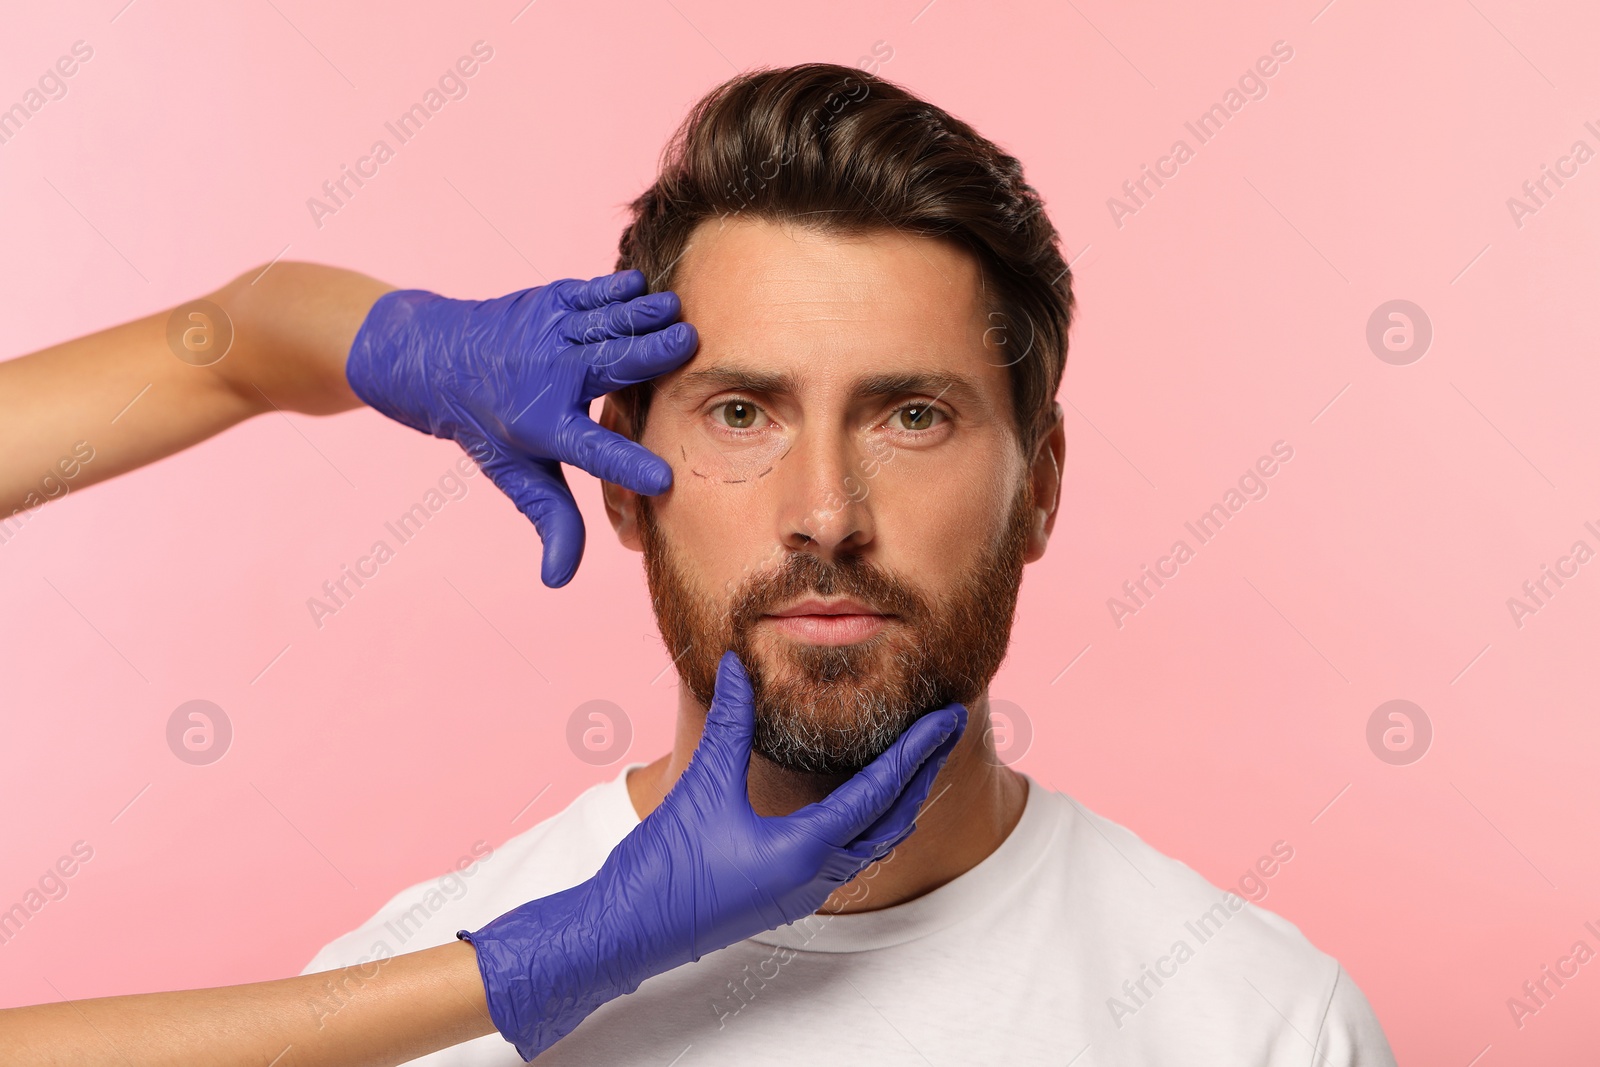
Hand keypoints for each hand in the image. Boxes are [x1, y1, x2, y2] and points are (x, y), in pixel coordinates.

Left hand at [345, 269, 696, 586]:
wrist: (433, 358)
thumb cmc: (488, 424)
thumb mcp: (516, 475)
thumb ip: (550, 521)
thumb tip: (558, 580)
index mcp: (541, 426)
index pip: (590, 451)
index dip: (627, 467)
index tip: (663, 482)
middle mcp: (546, 376)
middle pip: (607, 365)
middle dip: (649, 355)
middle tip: (692, 346)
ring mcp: (547, 333)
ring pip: (603, 321)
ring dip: (642, 315)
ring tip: (679, 313)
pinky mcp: (551, 302)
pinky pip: (590, 293)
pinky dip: (617, 288)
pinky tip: (644, 285)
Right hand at [459, 651, 966, 1059]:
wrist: (624, 934)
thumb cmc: (663, 870)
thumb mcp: (702, 786)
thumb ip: (731, 723)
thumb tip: (741, 664)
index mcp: (806, 849)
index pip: (881, 790)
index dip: (917, 749)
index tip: (947, 716)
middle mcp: (817, 874)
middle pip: (893, 817)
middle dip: (924, 770)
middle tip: (946, 727)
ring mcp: (804, 889)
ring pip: (876, 841)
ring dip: (902, 799)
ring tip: (917, 759)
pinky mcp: (787, 894)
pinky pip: (851, 854)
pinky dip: (873, 821)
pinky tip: (862, 800)